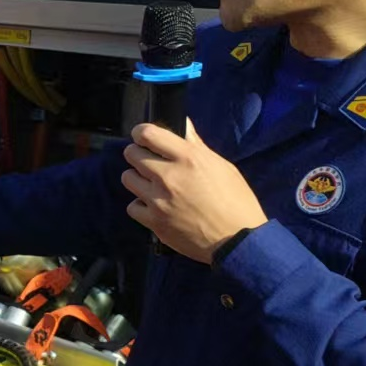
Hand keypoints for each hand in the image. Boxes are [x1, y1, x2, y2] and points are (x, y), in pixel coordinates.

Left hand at [121, 121, 266, 262]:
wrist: (237, 240)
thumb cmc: (236, 201)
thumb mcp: (222, 167)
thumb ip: (197, 146)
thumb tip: (184, 126)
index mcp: (188, 158)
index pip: (148, 134)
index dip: (140, 133)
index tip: (142, 137)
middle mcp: (169, 175)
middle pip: (132, 154)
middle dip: (138, 154)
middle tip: (148, 162)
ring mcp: (158, 199)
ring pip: (128, 178)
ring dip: (138, 179)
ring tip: (152, 185)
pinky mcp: (154, 221)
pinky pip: (132, 206)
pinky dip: (141, 206)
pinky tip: (153, 206)